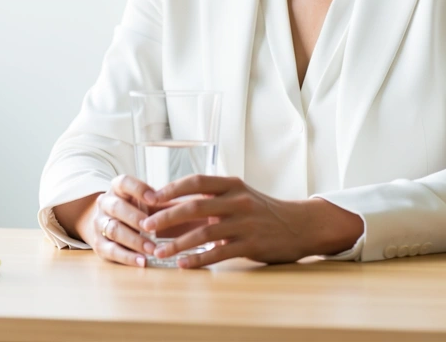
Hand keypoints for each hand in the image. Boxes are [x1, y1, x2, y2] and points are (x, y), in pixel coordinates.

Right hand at [81, 174, 162, 267]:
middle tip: (152, 228)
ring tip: (152, 249)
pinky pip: (111, 251)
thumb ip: (165, 201)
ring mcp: (99, 224)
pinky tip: (143, 261)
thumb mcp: (149, 202)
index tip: (155, 198)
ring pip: (114, 230)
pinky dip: (128, 257)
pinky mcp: (99, 244)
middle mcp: (105, 203)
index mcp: (117, 188)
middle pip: (116, 207)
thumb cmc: (139, 211)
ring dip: (134, 240)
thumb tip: (191, 205)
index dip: (138, 189)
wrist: (112, 224)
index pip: (123, 182)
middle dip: (135, 218)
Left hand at [139, 175, 357, 268]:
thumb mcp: (239, 197)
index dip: (171, 188)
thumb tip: (171, 208)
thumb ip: (210, 200)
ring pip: (204, 232)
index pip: (196, 181)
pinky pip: (219, 253)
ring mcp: (245, 223)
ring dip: (178, 243)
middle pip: (195, 205)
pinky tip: (184, 264)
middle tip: (146, 225)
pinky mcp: (251, 245)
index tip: (150, 198)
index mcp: (232, 184)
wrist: (299, 225)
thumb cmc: (261, 210)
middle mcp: (238, 200)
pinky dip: (198, 259)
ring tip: (159, 252)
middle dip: (167, 216)